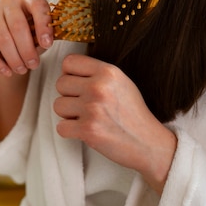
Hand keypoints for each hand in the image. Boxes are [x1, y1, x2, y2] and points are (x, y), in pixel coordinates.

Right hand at [0, 0, 53, 76]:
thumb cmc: (31, 30)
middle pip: (17, 25)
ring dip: (13, 58)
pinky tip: (6, 71)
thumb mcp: (42, 30)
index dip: (43, 26)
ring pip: (2, 37)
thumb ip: (44, 35)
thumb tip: (44, 42)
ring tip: (22, 70)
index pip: (37, 6)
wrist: (11, 33)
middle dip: (26, 49)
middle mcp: (9, 0)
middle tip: (34, 65)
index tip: (48, 44)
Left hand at [54, 54, 176, 193]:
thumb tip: (67, 70)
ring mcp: (92, 108)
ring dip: (68, 114)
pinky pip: (61, 127)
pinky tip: (85, 130)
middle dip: (69, 96)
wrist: (147, 142)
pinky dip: (70, 131)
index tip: (78, 85)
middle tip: (85, 105)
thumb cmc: (133, 113)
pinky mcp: (88, 130)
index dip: (70, 74)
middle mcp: (99, 87)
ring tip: (86, 118)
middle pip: (60, 83)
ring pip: (58, 105)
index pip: (69, 62)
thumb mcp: (121, 82)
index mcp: (108, 72)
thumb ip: (97, 73)